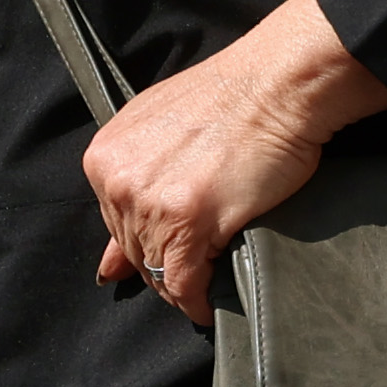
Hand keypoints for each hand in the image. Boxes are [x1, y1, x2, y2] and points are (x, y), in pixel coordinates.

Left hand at [85, 0, 386, 322]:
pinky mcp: (188, 224)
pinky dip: (197, 302)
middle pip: (135, 250)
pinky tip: (211, 304)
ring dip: (183, 286)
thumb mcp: (163, 131)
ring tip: (210, 281)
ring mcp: (150, 204)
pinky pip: (183, 286)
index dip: (149, 239)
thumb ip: (132, 191)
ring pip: (157, 272)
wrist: (280, 82)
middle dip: (165, 262)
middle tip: (201, 261)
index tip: (176, 243)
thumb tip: (108, 267)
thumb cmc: (234, 97)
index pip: (116, 225)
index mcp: (105, 157)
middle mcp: (119, 181)